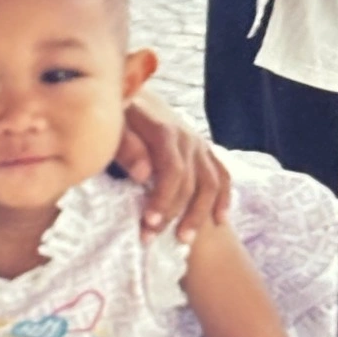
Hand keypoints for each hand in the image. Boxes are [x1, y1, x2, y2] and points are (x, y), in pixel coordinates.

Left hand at [119, 95, 230, 243]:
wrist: (132, 95)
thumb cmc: (117, 116)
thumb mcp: (114, 126)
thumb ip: (126, 147)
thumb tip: (144, 175)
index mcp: (165, 130)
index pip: (172, 170)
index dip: (164, 198)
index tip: (149, 223)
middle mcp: (187, 137)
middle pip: (190, 182)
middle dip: (173, 214)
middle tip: (151, 238)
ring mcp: (199, 143)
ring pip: (210, 182)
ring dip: (199, 214)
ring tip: (183, 241)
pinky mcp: (204, 149)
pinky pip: (222, 175)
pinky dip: (223, 198)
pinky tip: (219, 221)